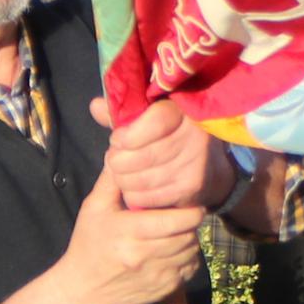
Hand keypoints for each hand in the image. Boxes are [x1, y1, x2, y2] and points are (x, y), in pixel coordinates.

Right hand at [57, 164, 209, 303]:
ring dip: (189, 239)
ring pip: (192, 251)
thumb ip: (112, 180)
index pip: (178, 219)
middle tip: (183, 214)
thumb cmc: (88, 245)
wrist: (84, 293)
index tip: (187, 203)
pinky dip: (187, 258)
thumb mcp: (93, 209)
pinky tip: (172, 251)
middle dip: (190, 222)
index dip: (190, 210)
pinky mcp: (165, 289)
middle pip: (189, 234)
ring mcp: (157, 275)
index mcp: (130, 232)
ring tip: (175, 231)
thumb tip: (122, 149)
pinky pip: (190, 268)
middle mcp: (146, 255)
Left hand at [89, 97, 221, 214]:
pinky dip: (132, 194)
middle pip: (143, 155)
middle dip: (119, 160)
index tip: (117, 140)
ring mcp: (195, 165)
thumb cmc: (170, 135)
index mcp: (184, 111)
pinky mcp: (191, 189)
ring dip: (122, 179)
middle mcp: (195, 137)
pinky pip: (146, 197)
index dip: (128, 135)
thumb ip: (124, 111)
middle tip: (115, 159)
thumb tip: (95, 107)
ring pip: (141, 179)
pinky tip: (134, 187)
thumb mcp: (150, 116)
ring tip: (122, 173)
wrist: (209, 165)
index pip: (155, 122)